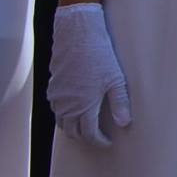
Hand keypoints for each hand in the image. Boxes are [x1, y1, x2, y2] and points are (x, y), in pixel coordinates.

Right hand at [47, 4, 131, 146]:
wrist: (76, 35)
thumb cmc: (99, 55)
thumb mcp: (116, 79)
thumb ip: (120, 103)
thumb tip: (125, 124)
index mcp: (83, 107)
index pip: (89, 134)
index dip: (99, 141)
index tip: (107, 142)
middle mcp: (66, 106)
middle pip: (72, 132)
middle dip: (85, 137)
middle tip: (97, 136)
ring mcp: (57, 97)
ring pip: (61, 122)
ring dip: (72, 127)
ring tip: (86, 126)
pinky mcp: (52, 87)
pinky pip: (55, 109)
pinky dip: (63, 115)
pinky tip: (74, 109)